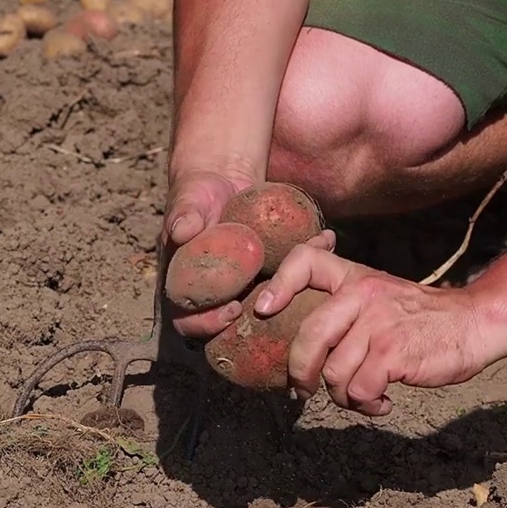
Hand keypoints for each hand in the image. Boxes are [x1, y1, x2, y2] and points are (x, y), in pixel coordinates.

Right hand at [161, 169, 334, 337]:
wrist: (225, 180)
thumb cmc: (198, 193)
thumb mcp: (189, 201)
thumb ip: (184, 216)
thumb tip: (182, 230)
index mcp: (186, 288)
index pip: (187, 321)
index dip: (208, 324)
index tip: (231, 309)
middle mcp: (214, 295)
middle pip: (229, 327)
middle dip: (255, 323)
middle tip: (274, 307)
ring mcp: (243, 288)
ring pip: (264, 308)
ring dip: (289, 299)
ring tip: (307, 280)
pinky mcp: (268, 274)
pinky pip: (287, 280)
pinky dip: (308, 267)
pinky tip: (324, 243)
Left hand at [253, 245, 490, 415]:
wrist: (475, 324)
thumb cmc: (420, 318)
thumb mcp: (381, 294)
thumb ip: (345, 304)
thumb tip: (301, 338)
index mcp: (355, 277)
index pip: (305, 260)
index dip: (278, 284)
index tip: (263, 311)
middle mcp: (363, 294)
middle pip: (309, 336)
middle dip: (300, 373)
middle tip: (302, 391)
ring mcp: (379, 322)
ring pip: (334, 372)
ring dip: (343, 396)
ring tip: (362, 396)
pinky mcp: (393, 352)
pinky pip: (359, 389)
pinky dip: (367, 404)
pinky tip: (382, 401)